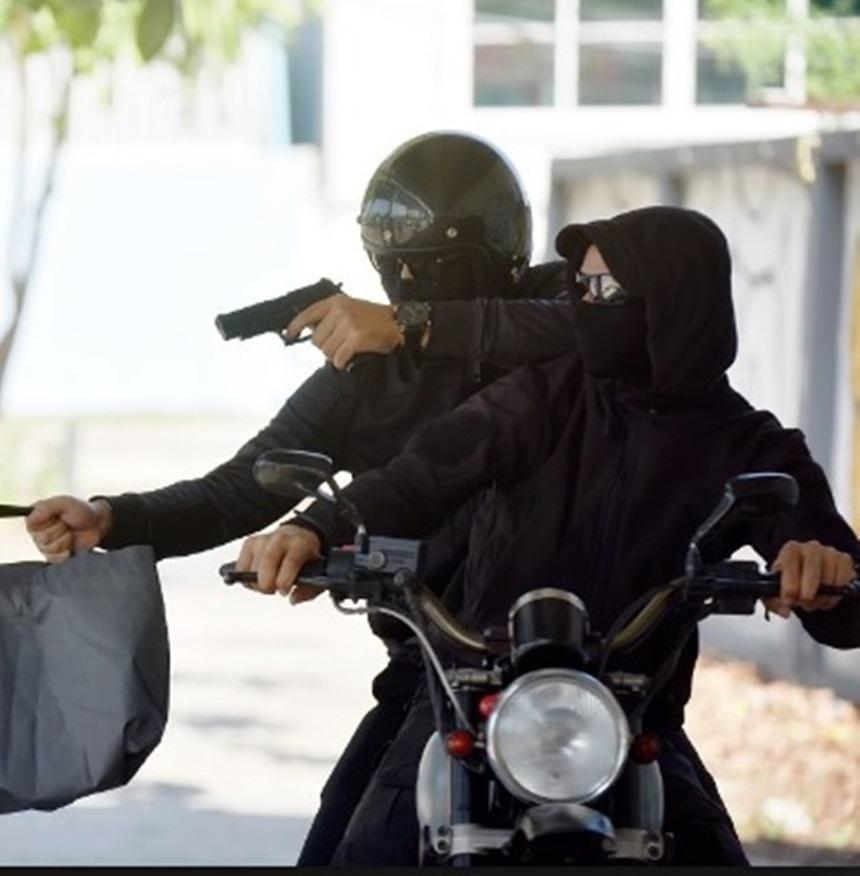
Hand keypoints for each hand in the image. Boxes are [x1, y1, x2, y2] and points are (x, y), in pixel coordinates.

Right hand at [26, 496, 112, 562]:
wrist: (98, 524)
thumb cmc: (81, 511)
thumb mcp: (65, 502)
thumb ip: (47, 507)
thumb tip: (31, 517)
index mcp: (36, 519)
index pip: (31, 525)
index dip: (48, 521)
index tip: (58, 516)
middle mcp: (37, 534)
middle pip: (42, 538)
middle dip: (60, 530)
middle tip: (68, 525)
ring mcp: (45, 547)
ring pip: (50, 549)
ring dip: (66, 540)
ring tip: (71, 533)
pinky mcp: (55, 557)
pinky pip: (54, 560)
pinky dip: (65, 554)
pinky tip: (71, 547)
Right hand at [234, 523, 322, 602]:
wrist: (299, 536)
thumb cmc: (307, 558)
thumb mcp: (318, 573)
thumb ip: (309, 590)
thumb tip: (293, 599)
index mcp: (300, 544)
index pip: (291, 560)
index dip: (285, 578)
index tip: (283, 591)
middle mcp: (280, 538)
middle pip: (268, 560)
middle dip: (266, 582)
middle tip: (271, 591)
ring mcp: (263, 539)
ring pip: (252, 565)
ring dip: (256, 582)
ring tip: (267, 586)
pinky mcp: (250, 543)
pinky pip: (241, 565)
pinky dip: (245, 577)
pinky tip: (257, 580)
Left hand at [285, 294, 401, 369]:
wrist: (399, 324)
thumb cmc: (374, 319)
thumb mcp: (350, 308)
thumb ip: (330, 317)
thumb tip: (311, 331)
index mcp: (336, 302)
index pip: (308, 313)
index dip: (296, 326)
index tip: (290, 334)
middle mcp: (340, 311)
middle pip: (317, 339)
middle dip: (326, 347)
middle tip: (339, 346)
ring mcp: (348, 324)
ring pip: (326, 351)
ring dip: (335, 355)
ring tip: (347, 350)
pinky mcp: (356, 338)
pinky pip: (338, 358)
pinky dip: (342, 362)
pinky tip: (349, 358)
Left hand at [764, 539, 853, 616]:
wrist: (808, 572)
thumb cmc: (792, 577)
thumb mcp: (776, 587)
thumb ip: (773, 600)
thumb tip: (783, 611)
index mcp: (790, 550)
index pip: (789, 564)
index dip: (789, 585)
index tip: (788, 600)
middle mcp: (810, 548)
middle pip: (812, 571)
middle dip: (806, 593)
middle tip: (803, 604)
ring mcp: (829, 553)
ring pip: (829, 579)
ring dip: (820, 597)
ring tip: (812, 602)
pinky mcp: (844, 562)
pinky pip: (842, 582)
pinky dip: (834, 595)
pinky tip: (824, 598)